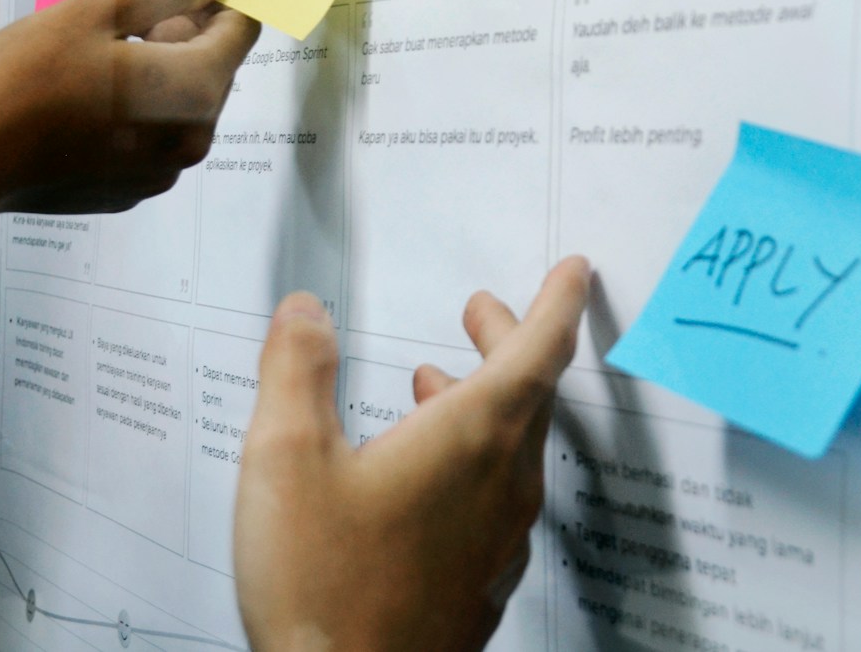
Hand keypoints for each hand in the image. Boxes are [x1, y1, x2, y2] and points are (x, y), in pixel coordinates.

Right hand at [0, 0, 259, 216]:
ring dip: (160, 69)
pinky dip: (139, 107)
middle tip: (125, 14)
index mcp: (193, 90)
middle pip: (215, 69)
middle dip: (185, 33)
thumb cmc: (23, 81)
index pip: (241, 32)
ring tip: (100, 53)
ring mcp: (163, 171)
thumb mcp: (92, 12)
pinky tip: (90, 95)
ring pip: (184, 102)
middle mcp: (192, 138)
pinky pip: (156, 134)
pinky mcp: (133, 188)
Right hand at [234, 257, 591, 651]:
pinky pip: (497, 499)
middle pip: (529, 394)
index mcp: (473, 437)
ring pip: (513, 448)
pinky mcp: (482, 583)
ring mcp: (500, 539)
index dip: (559, 301)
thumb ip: (296, 370)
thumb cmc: (324, 589)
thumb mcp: (286, 459)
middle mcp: (504, 484)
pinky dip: (473, 460)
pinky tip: (424, 475)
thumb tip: (307, 312)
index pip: (540, 348)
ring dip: (484, 401)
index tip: (574, 270)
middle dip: (509, 341)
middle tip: (482, 312)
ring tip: (433, 383)